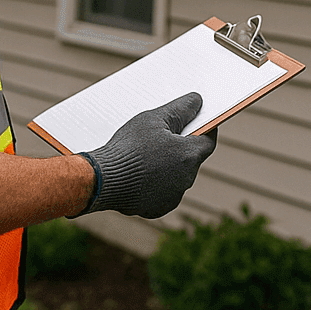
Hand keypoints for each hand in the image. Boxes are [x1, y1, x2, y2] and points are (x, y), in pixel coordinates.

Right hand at [73, 93, 217, 217]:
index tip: (196, 121)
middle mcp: (186, 179)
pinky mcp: (157, 208)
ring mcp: (172, 196)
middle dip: (180, 147)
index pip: (208, 140)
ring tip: (146, 155)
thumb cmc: (128, 147)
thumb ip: (180, 110)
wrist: (102, 179)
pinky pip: (162, 192)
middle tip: (162, 136)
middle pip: (191, 159)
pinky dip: (155, 183)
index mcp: (189, 155)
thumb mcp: (153, 119)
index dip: (204, 129)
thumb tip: (197, 101)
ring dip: (168, 166)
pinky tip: (140, 173)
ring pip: (176, 176)